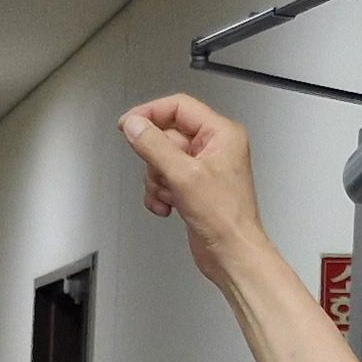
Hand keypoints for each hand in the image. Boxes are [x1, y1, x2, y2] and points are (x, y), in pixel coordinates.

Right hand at [120, 93, 270, 283]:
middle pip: (166, 135)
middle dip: (155, 159)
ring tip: (168, 194)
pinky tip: (168, 205)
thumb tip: (135, 125)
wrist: (232, 254)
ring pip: (162, 159)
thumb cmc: (227, 219)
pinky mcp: (194, 187)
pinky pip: (165, 178)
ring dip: (157, 180)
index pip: (178, 107)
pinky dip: (160, 192)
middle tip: (158, 173)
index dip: (150, 113)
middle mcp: (215, 147)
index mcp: (221, 134)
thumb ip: (154, 146)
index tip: (129, 125)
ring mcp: (203, 168)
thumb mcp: (184, 176)